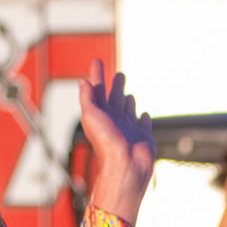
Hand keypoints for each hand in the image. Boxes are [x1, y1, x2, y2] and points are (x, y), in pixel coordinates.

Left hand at [78, 60, 154, 226]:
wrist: (126, 166)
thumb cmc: (107, 143)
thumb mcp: (91, 116)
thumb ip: (87, 98)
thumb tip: (83, 82)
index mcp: (100, 114)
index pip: (97, 90)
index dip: (97, 75)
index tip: (97, 60)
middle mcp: (114, 120)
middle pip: (114, 98)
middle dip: (115, 85)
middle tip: (118, 74)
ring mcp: (129, 129)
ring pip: (128, 110)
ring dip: (128, 101)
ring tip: (128, 93)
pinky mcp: (143, 137)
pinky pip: (143, 124)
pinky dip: (143, 118)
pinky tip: (143, 114)